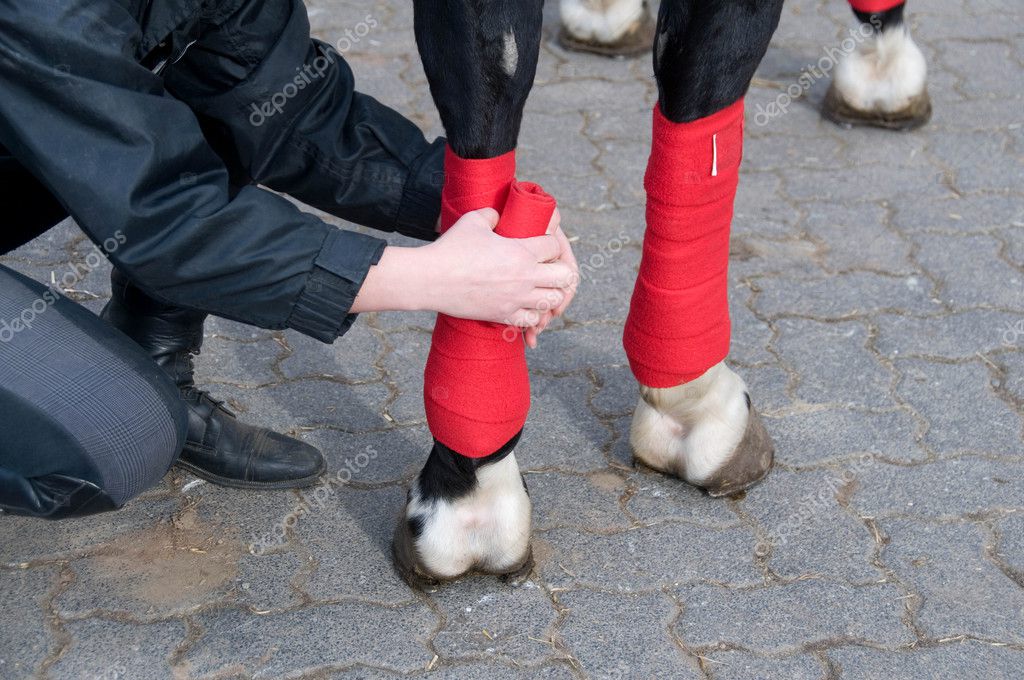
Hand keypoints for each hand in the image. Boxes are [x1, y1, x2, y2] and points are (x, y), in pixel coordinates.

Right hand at [352, 208, 575, 328]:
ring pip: (552, 301)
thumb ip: (493, 215)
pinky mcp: (503, 315)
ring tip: (539, 288)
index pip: (555, 246)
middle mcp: (524, 276)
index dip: (552, 244)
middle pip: (564, 276)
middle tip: (547, 268)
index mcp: (521, 251)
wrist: (431, 279)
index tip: (543, 245)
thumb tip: (499, 215)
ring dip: (549, 294)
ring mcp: (515, 298)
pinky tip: (524, 306)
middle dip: (559, 271)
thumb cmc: (451, 248)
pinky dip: (532, 314)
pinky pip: (531, 320)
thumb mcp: (473, 220)